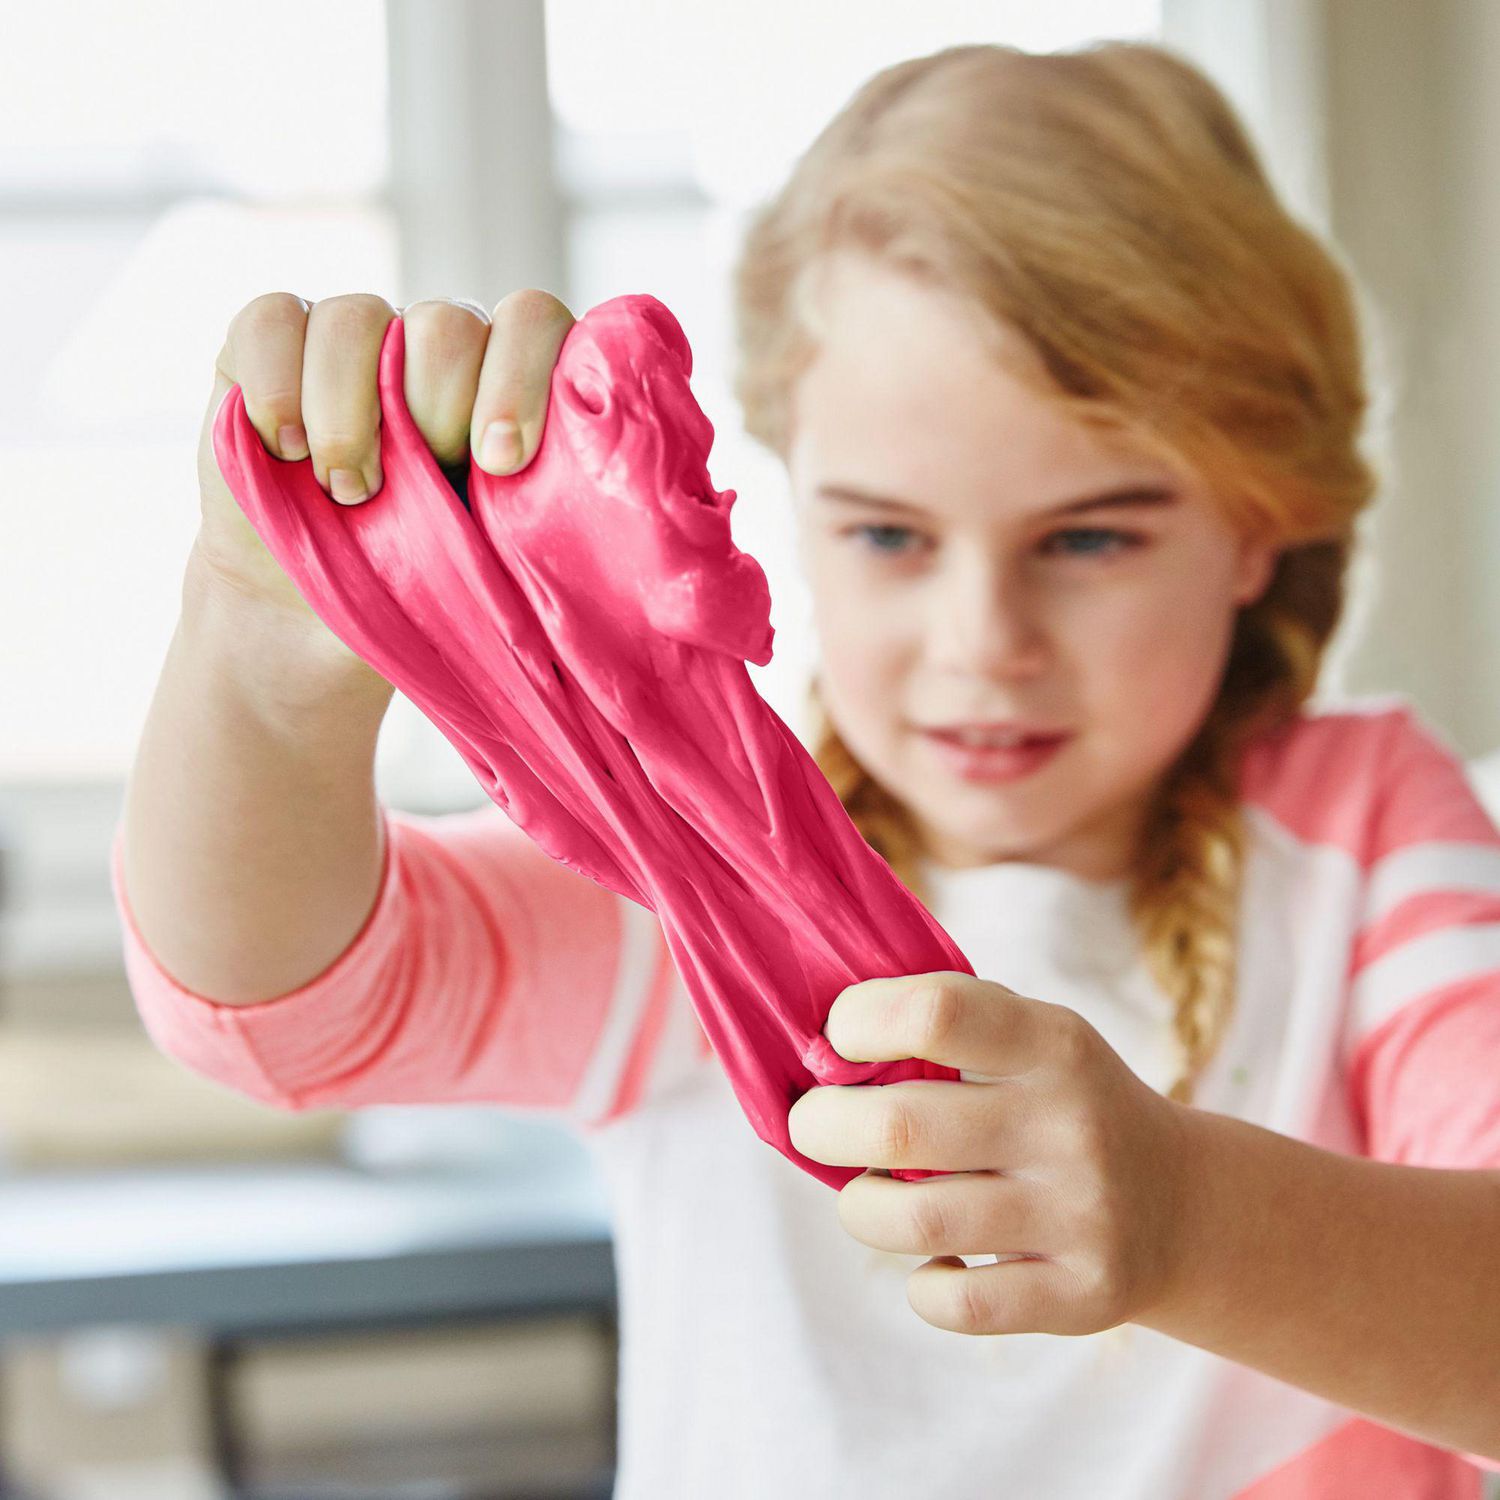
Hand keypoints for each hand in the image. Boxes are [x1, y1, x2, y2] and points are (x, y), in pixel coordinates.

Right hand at [192, 288, 575, 636]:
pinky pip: (273, 321)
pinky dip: (277, 386)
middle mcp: (442, 342)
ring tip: (346, 492)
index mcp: (513, 379)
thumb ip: (540, 516)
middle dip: (432, 412)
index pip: (531, 322)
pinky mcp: (275, 340)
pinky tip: (286, 450)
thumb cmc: (429, 589)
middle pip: (447, 323)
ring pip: (357, 317)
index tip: (502, 462)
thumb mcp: (496, 562)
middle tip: (411, 495)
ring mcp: (356, 333)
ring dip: (348, 413)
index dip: (520, 379)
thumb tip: (606, 515)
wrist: (316, 613)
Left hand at [787, 970, 1192, 1336]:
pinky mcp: (1082, 1295)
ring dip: (860, 1208)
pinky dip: (921, 1286)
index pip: (936, 1012)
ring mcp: (1081, 1215)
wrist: (1181, 1202)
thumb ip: (945, 1028)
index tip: (840, 1042)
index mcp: (1052, 1042)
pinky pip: (959, 1304)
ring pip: (916, 1220)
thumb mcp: (1032, 1038)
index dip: (859, 1022)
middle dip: (823, 1126)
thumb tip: (817, 1045)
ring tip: (866, 1195)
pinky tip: (932, 1259)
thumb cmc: (1061, 1103)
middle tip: (815, 1125)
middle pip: (900, 1126)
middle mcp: (1071, 1124)